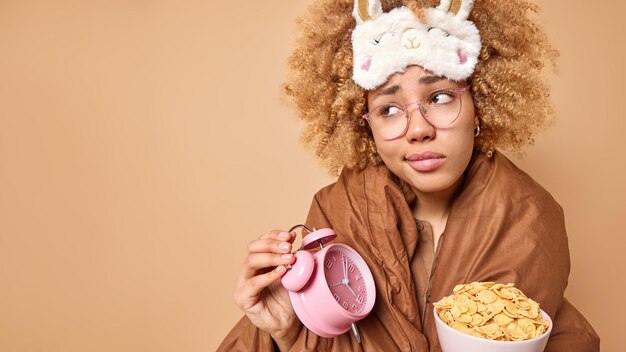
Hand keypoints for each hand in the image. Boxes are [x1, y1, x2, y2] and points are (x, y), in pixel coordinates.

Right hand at [233, 230, 300, 350]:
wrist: (287, 322)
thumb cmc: (287, 298)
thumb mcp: (293, 272)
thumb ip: (290, 255)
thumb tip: (293, 235)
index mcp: (259, 261)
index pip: (261, 241)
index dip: (274, 236)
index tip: (289, 236)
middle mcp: (249, 270)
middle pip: (252, 248)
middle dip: (271, 244)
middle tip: (289, 247)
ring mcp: (243, 283)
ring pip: (250, 262)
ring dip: (271, 258)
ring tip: (289, 259)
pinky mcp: (242, 298)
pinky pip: (254, 283)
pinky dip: (268, 276)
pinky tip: (282, 272)